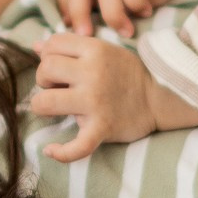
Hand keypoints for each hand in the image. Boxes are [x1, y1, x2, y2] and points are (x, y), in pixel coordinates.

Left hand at [32, 30, 168, 159]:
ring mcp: (96, 101)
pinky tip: (51, 150)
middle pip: (44, 70)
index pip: (52, 45)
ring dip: (43, 106)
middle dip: (44, 79)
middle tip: (59, 87)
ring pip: (44, 102)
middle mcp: (93, 73)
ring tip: (56, 109)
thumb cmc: (128, 73)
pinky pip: (76, 146)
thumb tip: (36, 46)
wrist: (161, 98)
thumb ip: (70, 47)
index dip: (49, 55)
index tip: (62, 68)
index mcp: (95, 50)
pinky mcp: (102, 128)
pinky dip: (61, 152)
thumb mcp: (102, 51)